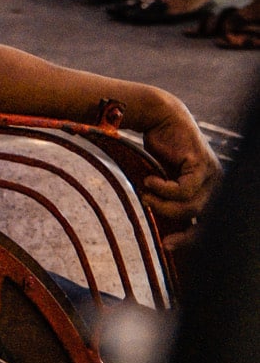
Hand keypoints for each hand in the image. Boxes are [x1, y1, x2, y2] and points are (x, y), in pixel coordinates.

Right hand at [137, 94, 219, 242]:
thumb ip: (168, 199)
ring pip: (192, 206)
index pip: (207, 222)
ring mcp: (212, 174)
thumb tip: (161, 228)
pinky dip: (163, 189)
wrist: (159, 117)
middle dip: (183, 232)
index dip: (190, 239)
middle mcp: (216, 183)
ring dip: (164, 205)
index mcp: (210, 189)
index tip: (167, 245)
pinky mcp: (202, 164)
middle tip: (164, 240)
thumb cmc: (160, 149)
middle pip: (202, 218)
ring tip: (146, 195)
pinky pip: (184, 190)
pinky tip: (149, 180)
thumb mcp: (164, 179)